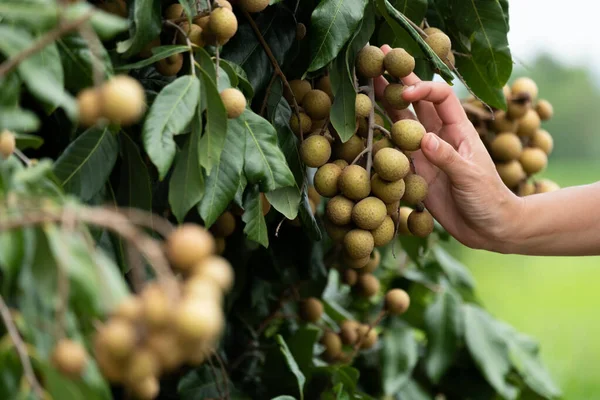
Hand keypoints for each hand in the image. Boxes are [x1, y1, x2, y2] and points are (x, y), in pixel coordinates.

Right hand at [374, 45, 523, 251]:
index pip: (439, 97)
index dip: (421, 88)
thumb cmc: (489, 198)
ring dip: (386, 104)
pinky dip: (381, 138)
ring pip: (402, 123)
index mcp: (459, 129)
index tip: (402, 92)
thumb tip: (423, 139)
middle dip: (399, 81)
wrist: (489, 228)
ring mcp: (426, 153)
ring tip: (366, 83)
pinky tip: (366, 124)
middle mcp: (440, 136)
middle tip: (378, 59)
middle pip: (416, 102)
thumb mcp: (471, 177)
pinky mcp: (415, 171)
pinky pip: (395, 151)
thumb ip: (447, 158)